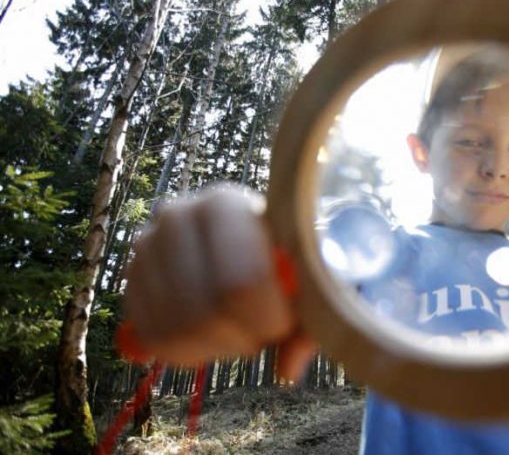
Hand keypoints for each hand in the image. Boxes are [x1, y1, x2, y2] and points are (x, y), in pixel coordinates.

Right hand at [124, 185, 315, 380]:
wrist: (244, 235)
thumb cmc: (283, 254)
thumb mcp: (308, 276)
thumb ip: (311, 317)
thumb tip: (288, 369)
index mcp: (224, 204)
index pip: (240, 284)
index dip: (267, 320)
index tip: (286, 323)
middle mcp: (176, 217)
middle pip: (205, 312)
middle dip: (243, 338)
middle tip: (261, 333)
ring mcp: (146, 248)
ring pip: (177, 331)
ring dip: (217, 348)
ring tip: (238, 331)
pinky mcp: (131, 281)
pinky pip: (152, 338)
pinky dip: (186, 354)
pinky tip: (211, 338)